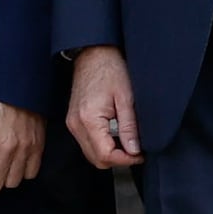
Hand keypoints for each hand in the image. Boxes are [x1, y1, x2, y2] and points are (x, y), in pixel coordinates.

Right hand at [67, 47, 142, 172]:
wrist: (94, 53)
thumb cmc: (110, 69)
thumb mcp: (126, 97)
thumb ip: (129, 127)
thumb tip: (134, 150)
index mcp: (88, 119)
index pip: (105, 155)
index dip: (125, 160)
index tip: (140, 155)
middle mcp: (76, 125)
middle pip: (96, 159)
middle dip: (118, 160)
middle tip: (137, 151)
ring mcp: (72, 124)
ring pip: (91, 154)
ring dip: (110, 153)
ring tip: (128, 142)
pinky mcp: (74, 121)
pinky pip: (87, 143)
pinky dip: (102, 145)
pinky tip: (116, 136)